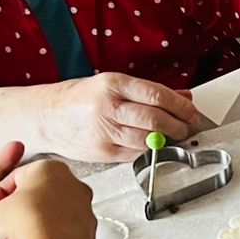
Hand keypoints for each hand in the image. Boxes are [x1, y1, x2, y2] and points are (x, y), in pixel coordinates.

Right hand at [0, 156, 99, 238]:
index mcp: (49, 168)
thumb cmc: (25, 224)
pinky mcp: (91, 233)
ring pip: (53, 214)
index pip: (15, 177)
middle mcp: (73, 184)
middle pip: (36, 195)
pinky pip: (66, 234)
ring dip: (34, 225)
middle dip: (16, 210)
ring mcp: (86, 209)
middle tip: (1, 227)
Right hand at [38, 72, 200, 161]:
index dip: (181, 106)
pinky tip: (155, 146)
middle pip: (155, 119)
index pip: (157, 95)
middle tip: (187, 126)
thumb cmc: (81, 99)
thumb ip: (150, 91)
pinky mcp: (103, 152)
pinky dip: (150, 151)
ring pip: (148, 140)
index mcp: (113, 84)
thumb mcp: (114, 85)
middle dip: (179, 125)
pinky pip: (136, 154)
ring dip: (168, 140)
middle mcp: (108, 106)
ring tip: (175, 137)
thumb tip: (183, 96)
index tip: (192, 112)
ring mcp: (104, 131)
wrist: (47, 117)